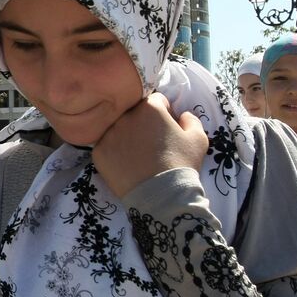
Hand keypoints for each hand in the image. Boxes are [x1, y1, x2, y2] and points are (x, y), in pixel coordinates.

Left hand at [92, 92, 207, 198]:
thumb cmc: (182, 164)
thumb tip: (182, 115)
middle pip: (134, 113)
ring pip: (118, 129)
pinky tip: (126, 165)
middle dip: (142, 123)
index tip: (166, 128)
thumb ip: (191, 120)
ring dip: (126, 136)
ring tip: (138, 155)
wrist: (161, 195)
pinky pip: (107, 146)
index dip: (164, 113)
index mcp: (150, 107)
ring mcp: (108, 133)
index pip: (156, 100)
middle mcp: (125, 116)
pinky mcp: (98, 151)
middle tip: (150, 142)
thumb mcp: (198, 139)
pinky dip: (114, 152)